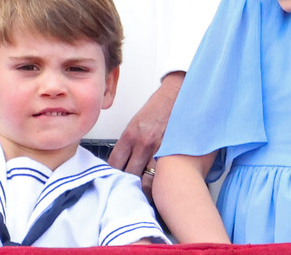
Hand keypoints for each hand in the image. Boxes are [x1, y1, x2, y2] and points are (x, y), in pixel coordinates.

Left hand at [108, 71, 184, 199]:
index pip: (114, 164)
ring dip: (145, 189)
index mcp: (130, 135)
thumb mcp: (136, 123)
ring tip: (145, 196)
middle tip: (128, 193)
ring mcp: (159, 149)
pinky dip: (162, 183)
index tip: (113, 182)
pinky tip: (162, 188)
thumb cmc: (158, 108)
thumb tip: (123, 163)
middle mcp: (142, 144)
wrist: (178, 94)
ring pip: (147, 180)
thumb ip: (130, 143)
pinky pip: (165, 175)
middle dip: (128, 186)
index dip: (112, 176)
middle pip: (129, 176)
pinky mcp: (174, 151)